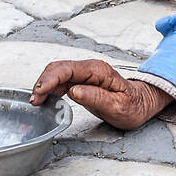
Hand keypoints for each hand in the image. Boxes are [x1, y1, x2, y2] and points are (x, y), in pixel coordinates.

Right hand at [28, 59, 172, 129]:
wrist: (140, 104)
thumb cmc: (133, 106)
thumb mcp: (118, 106)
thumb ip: (96, 98)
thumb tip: (74, 91)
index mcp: (98, 71)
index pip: (68, 69)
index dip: (51, 79)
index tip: (40, 92)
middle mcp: (90, 69)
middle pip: (58, 68)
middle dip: (43, 82)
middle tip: (34, 101)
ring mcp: (84, 74)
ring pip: (56, 73)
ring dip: (43, 85)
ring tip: (36, 102)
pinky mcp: (81, 81)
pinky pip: (60, 81)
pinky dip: (49, 88)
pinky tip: (44, 99)